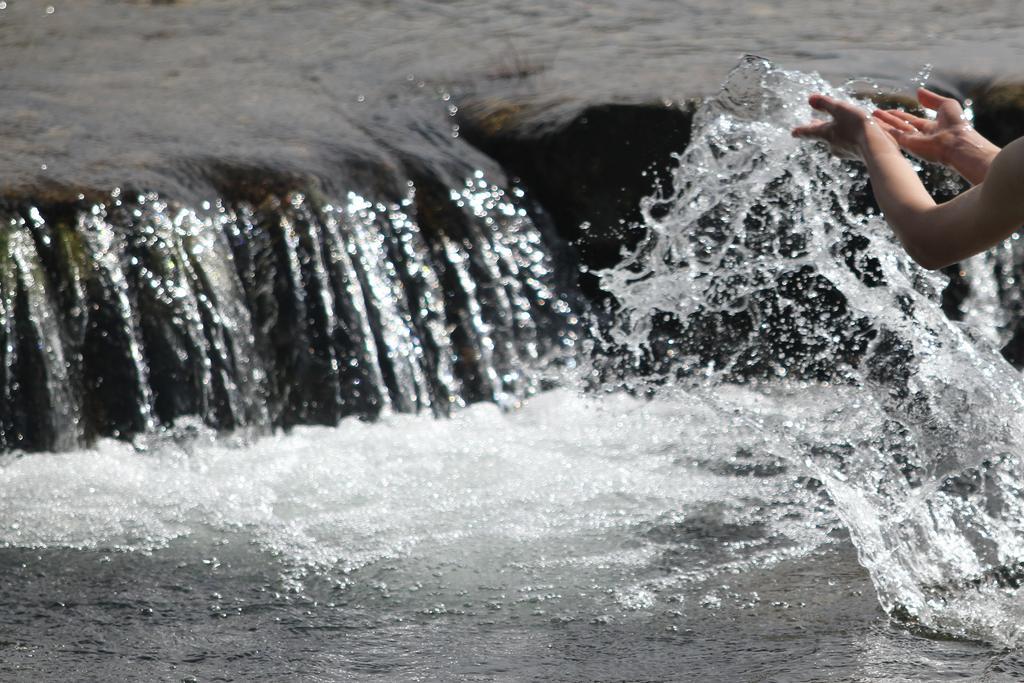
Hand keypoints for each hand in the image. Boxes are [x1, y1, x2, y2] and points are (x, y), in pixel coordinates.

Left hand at [791, 94, 893, 159]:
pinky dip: (848, 138)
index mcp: (826, 133)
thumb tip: (810, 98)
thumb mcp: (840, 109)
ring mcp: (844, 151)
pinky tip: (855, 136)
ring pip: (836, 140)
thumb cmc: (857, 126)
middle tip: (812, 126)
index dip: (801, 130)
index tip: (793, 132)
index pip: (809, 131)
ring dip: (834, 133)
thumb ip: (825, 103)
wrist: (876, 147)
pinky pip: (848, 144)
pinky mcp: (856, 154)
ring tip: (835, 128)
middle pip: (822, 136)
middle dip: (818, 129)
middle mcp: (832, 145)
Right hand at [871, 88, 998, 183]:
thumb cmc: (956, 123)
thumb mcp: (946, 105)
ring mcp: (913, 141)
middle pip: (899, 125)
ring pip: (893, 130)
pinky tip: (873, 124)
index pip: (911, 120)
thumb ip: (931, 99)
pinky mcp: (907, 144)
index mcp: (930, 127)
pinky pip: (892, 135)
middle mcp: (919, 135)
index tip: (889, 111)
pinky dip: (883, 129)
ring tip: (870, 117)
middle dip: (887, 119)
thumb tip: (918, 91)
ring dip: (882, 123)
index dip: (900, 115)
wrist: (957, 141)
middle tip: (875, 113)